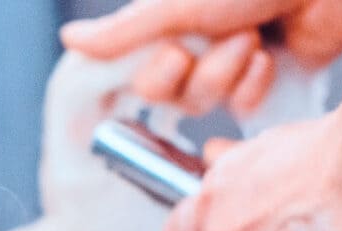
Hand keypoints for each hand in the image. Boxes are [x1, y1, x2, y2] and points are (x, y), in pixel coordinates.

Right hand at [61, 0, 341, 115]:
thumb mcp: (178, 6)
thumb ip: (125, 32)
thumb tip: (70, 42)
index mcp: (172, 18)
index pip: (142, 76)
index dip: (159, 76)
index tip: (178, 51)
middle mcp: (197, 37)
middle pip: (174, 96)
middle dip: (203, 74)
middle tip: (232, 37)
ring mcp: (230, 58)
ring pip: (207, 103)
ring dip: (230, 75)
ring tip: (255, 40)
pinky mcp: (265, 75)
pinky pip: (242, 109)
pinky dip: (255, 86)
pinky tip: (271, 57)